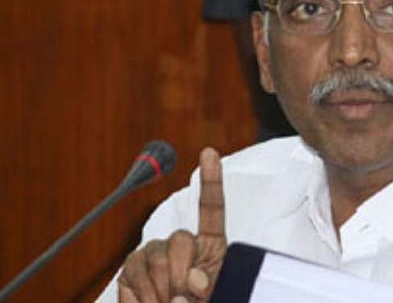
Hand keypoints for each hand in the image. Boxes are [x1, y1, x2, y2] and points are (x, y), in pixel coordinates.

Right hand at [117, 148, 226, 301]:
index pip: (211, 208)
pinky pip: (132, 274)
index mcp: (211, 245)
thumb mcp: (215, 295)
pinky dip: (142, 297)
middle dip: (181, 274)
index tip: (209, 152)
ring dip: (161, 289)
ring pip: (154, 257)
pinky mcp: (130, 269)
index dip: (210, 179)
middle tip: (184, 298)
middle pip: (180, 239)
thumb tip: (191, 282)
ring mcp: (153, 253)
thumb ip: (207, 285)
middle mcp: (181, 243)